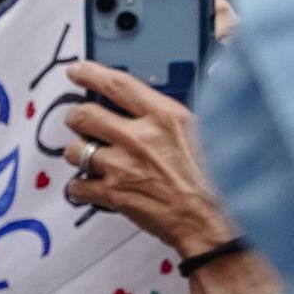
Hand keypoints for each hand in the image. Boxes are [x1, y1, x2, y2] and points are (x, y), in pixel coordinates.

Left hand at [61, 61, 235, 256]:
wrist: (216, 221)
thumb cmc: (217, 180)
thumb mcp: (200, 133)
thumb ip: (166, 119)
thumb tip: (141, 108)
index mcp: (165, 116)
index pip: (117, 84)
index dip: (90, 74)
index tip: (76, 71)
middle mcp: (140, 137)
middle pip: (84, 115)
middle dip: (78, 118)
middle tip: (81, 122)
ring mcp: (122, 166)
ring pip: (75, 150)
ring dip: (79, 153)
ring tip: (92, 159)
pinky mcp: (113, 193)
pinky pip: (77, 185)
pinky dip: (80, 187)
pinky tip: (93, 187)